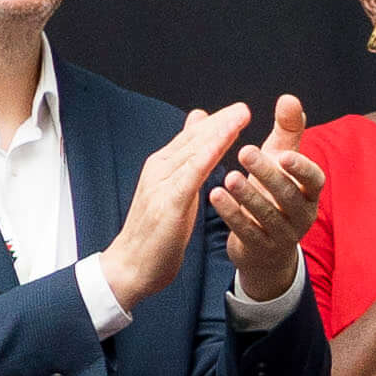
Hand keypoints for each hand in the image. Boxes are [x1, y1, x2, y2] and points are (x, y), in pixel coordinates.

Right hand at [99, 99, 266, 311]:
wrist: (132, 266)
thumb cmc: (156, 233)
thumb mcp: (172, 195)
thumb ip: (182, 172)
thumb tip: (192, 155)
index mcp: (161, 168)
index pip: (191, 139)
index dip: (215, 123)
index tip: (238, 111)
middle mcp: (159, 169)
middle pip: (193, 139)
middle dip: (219, 122)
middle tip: (244, 108)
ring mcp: (161, 183)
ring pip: (194, 150)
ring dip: (218, 131)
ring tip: (240, 117)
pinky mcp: (168, 201)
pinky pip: (191, 173)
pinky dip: (207, 156)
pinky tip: (223, 145)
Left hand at [214, 96, 320, 303]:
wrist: (265, 246)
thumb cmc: (275, 193)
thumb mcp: (282, 162)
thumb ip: (288, 131)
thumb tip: (289, 98)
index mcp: (310, 192)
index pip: (314, 180)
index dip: (301, 168)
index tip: (282, 154)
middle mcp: (303, 215)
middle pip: (288, 195)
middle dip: (267, 174)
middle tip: (245, 151)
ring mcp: (283, 235)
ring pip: (268, 215)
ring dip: (248, 194)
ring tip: (228, 175)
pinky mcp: (262, 248)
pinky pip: (247, 231)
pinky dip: (232, 213)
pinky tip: (214, 195)